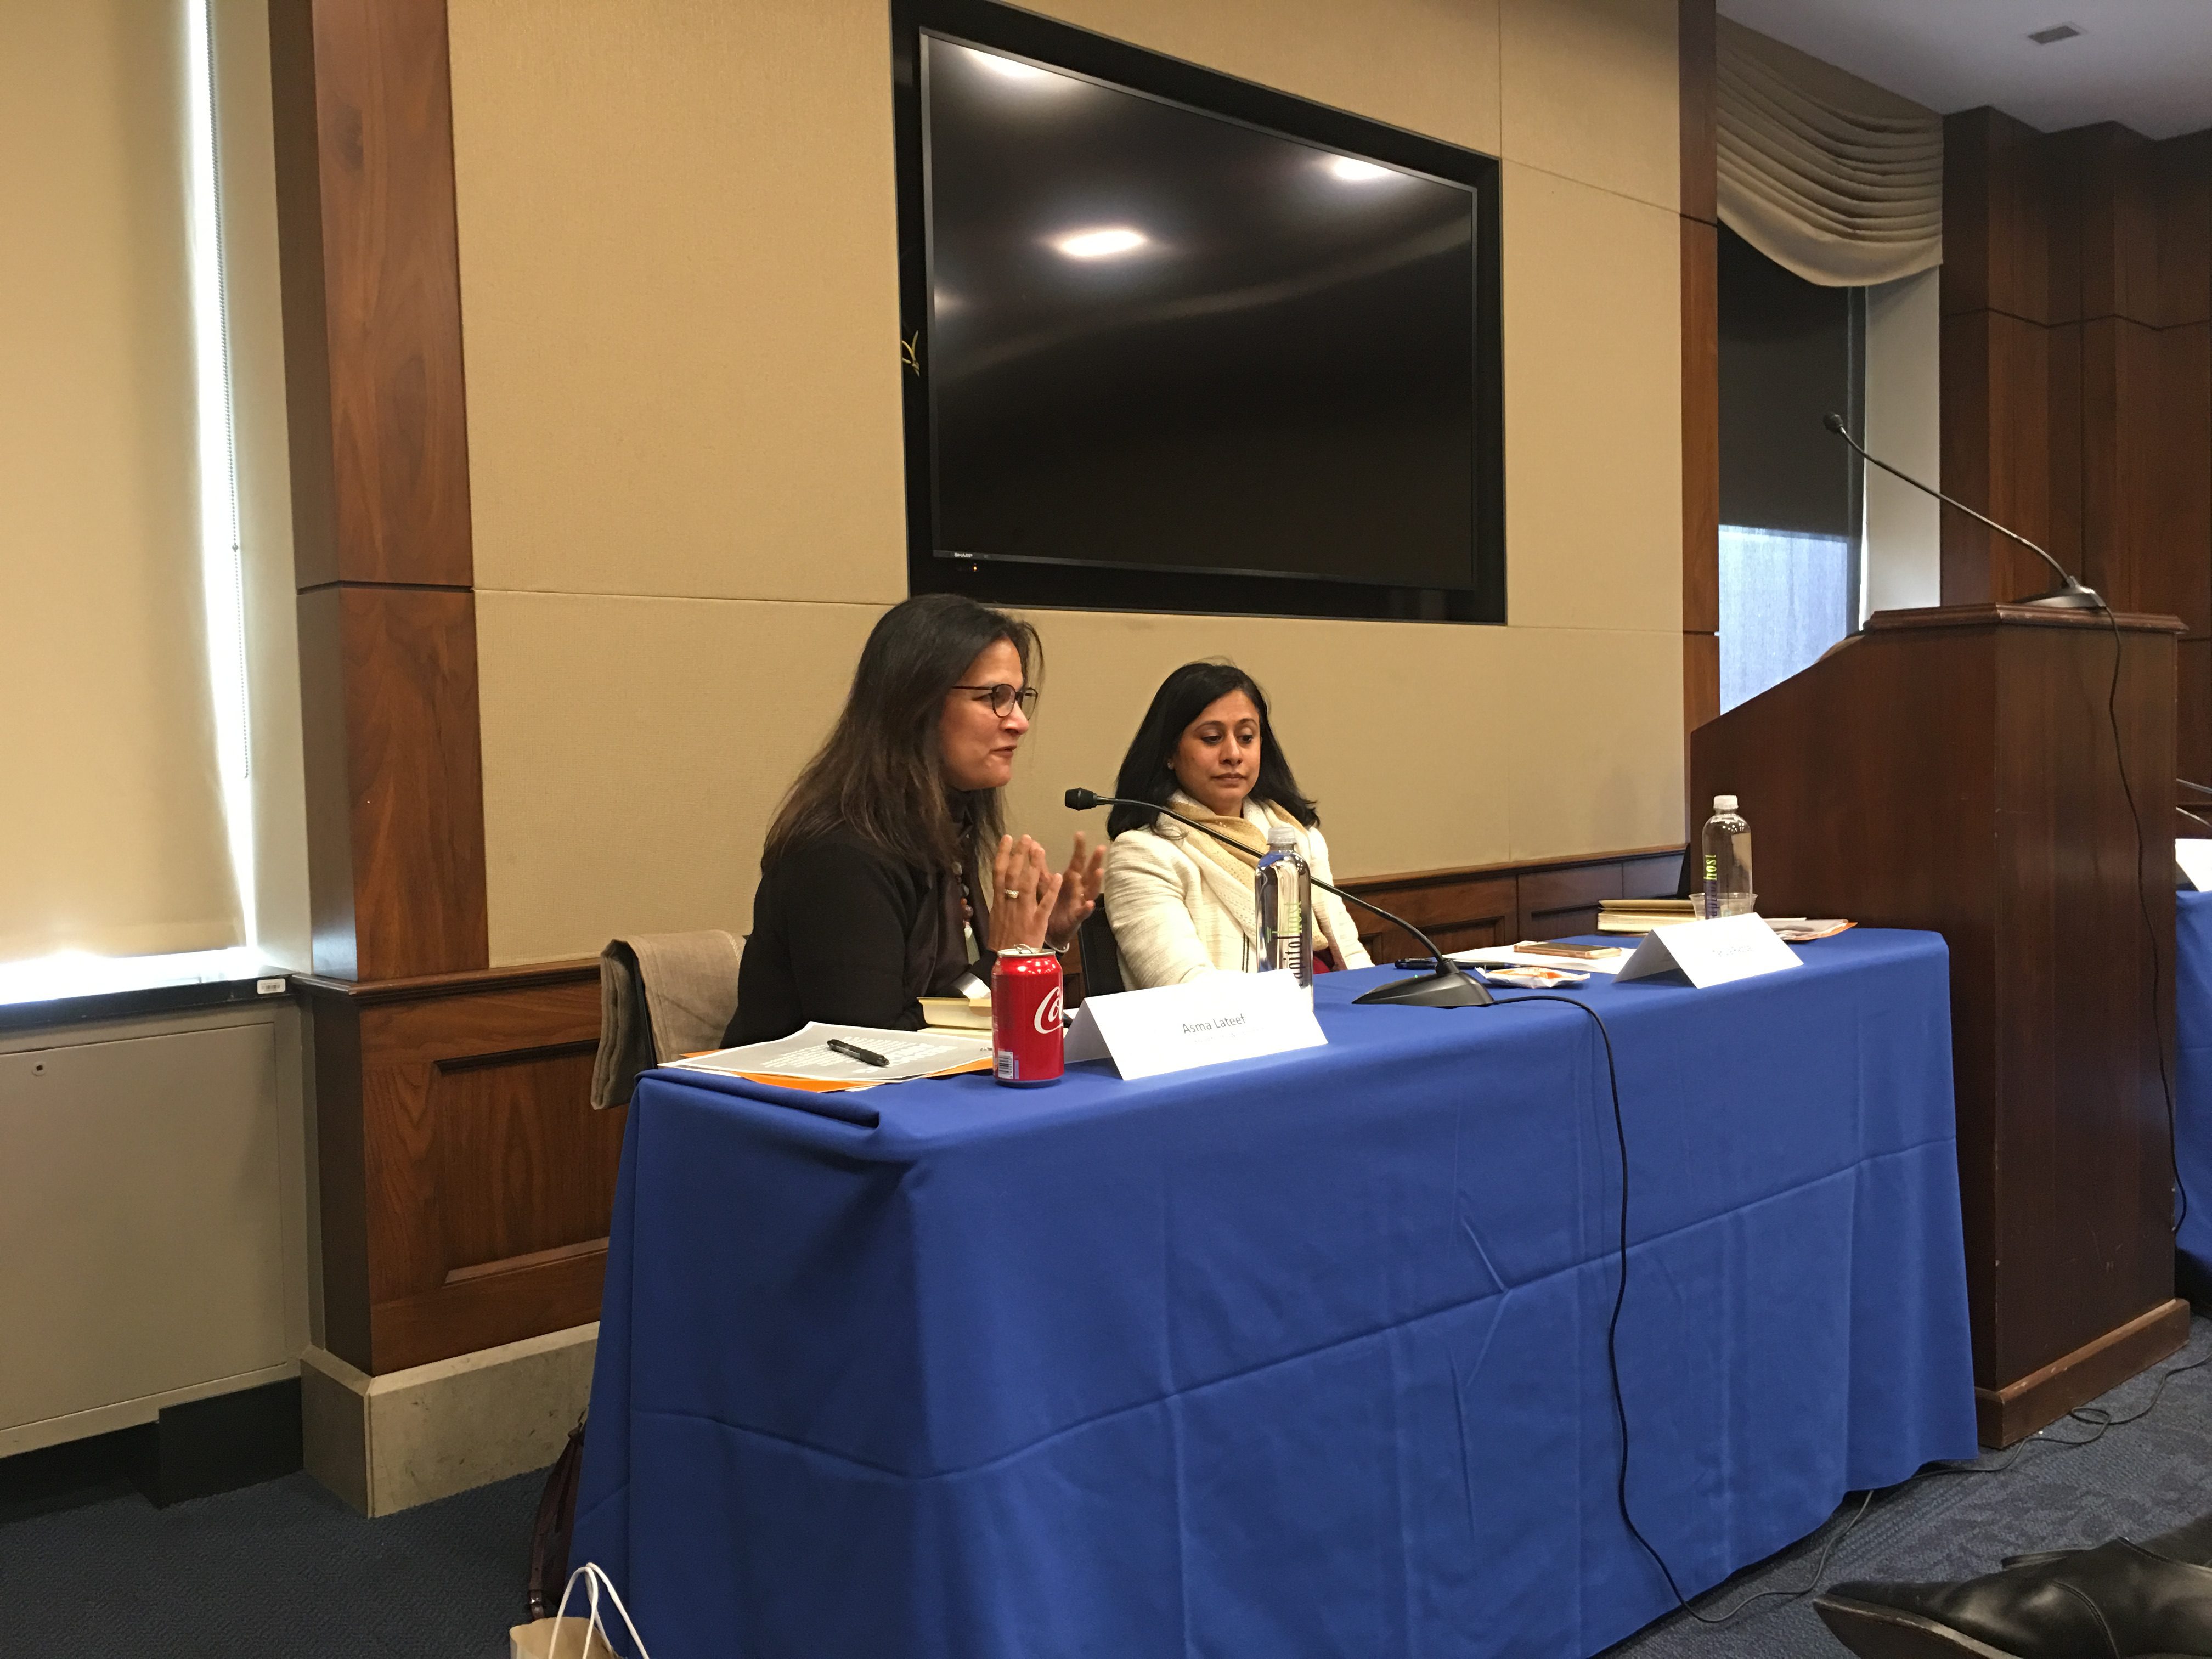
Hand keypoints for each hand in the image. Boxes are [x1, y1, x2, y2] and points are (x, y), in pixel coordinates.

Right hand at [987, 835, 1062, 951]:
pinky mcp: (1036, 922)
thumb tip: (999, 887)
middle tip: (1026, 837)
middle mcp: (1009, 903)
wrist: (1006, 962)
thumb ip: (1000, 902)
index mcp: (998, 901)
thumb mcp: (995, 918)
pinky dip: (1052, 890)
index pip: (998, 873)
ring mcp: (1023, 912)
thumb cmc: (1001, 941)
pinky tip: (1059, 877)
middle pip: (1013, 874)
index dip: (1002, 854)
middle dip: (1019, 854)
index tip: (1007, 838)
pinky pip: (1045, 904)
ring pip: (1028, 885)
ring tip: (1040, 849)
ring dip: (1034, 866)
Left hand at [1045, 832, 1104, 949]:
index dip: (1078, 848)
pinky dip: (1086, 908)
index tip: (1080, 834)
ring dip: (1096, 881)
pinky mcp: (1076, 918)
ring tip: (1100, 871)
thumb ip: (1040, 866)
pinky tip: (1089, 904)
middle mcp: (1078, 890)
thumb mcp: (1044, 884)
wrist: (1048, 932)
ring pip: (1090, 891)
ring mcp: (1079, 903)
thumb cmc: (1050, 906)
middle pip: (1088, 873)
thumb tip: (1034, 845)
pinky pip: (1082, 913)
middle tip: (1100, 848)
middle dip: (1094, 861)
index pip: (1076, 862)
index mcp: (1070, 880)